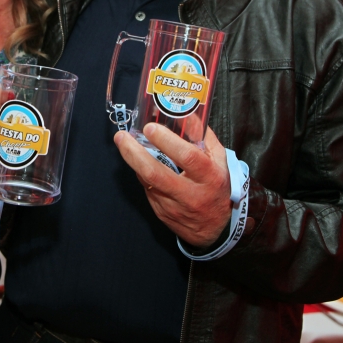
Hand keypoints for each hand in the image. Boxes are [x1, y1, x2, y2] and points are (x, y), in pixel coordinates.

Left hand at [113, 122, 231, 247]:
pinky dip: (141, 173)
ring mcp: (174, 206)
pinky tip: (138, 161)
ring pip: (147, 182)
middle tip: (123, 137)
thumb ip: (204, 137)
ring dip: (132, 161)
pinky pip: (147, 189)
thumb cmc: (217, 187)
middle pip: (156, 173)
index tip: (150, 128)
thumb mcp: (220, 161)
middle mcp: (191, 194)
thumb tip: (186, 114)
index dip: (167, 142)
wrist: (215, 228)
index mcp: (210, 177)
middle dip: (134, 153)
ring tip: (124, 143)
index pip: (187, 157)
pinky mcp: (162, 213)